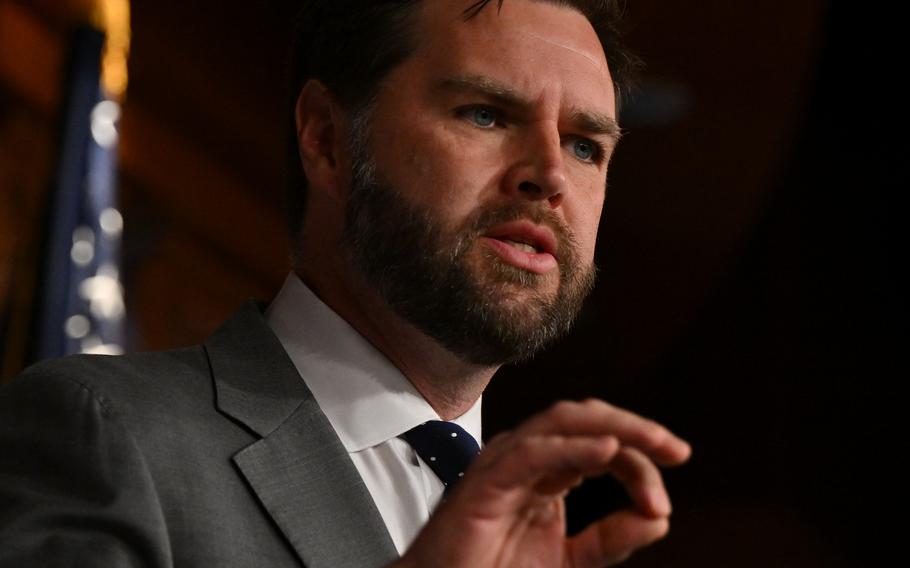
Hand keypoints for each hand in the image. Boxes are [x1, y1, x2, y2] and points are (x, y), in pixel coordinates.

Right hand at [393, 399, 690, 567]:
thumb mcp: (569, 559)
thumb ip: (610, 539)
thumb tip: (658, 517)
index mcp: (547, 472)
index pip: (602, 446)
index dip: (640, 463)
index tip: (663, 504)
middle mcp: (528, 458)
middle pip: (587, 420)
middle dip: (636, 429)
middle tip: (676, 450)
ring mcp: (505, 464)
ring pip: (563, 422)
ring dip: (614, 429)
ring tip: (654, 446)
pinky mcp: (485, 481)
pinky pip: (532, 452)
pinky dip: (571, 447)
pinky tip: (605, 451)